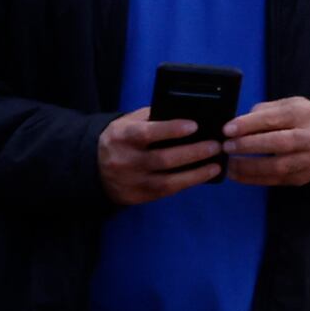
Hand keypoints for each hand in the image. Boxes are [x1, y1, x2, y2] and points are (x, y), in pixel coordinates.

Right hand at [98, 110, 225, 206]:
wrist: (94, 168)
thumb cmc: (121, 140)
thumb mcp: (127, 123)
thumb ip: (151, 118)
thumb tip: (188, 114)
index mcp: (120, 137)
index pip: (145, 134)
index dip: (170, 130)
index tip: (194, 125)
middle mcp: (123, 161)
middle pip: (162, 159)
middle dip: (193, 152)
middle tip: (215, 145)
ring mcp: (130, 182)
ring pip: (167, 181)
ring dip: (196, 173)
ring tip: (215, 164)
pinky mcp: (137, 197)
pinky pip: (166, 192)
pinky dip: (187, 183)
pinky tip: (203, 175)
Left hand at [224, 94, 309, 188]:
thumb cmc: (294, 119)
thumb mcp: (282, 107)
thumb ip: (260, 114)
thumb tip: (233, 128)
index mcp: (305, 114)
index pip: (274, 119)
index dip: (248, 125)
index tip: (227, 130)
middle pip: (279, 143)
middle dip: (248, 146)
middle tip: (226, 147)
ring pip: (279, 166)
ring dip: (248, 167)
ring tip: (229, 164)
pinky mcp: (307, 175)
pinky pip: (277, 180)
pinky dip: (254, 179)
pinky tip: (238, 175)